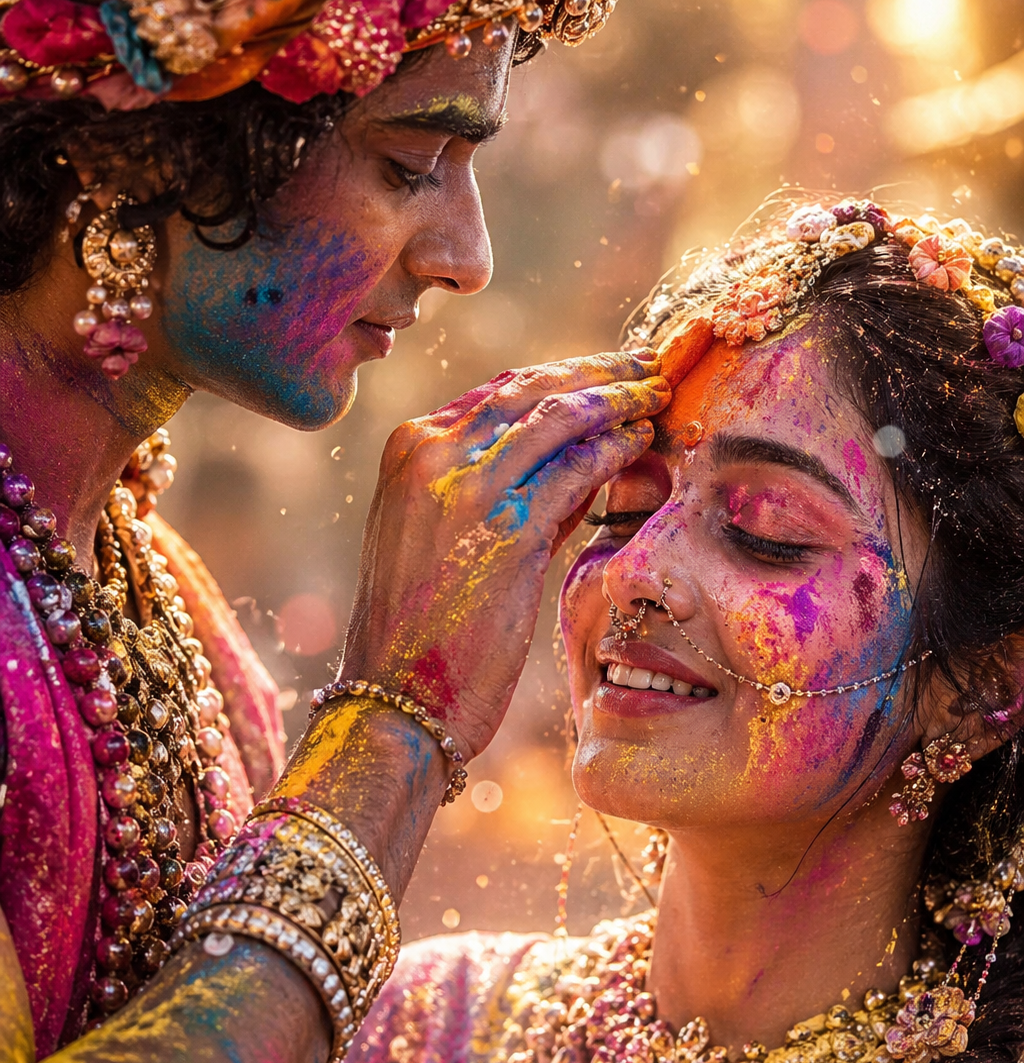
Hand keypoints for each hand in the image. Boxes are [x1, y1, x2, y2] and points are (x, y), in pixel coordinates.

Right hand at [341, 349, 668, 759]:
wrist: (397, 697)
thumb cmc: (425, 630)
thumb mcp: (444, 537)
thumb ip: (502, 490)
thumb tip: (579, 458)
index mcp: (409, 449)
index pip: (500, 392)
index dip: (563, 376)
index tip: (609, 371)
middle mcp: (432, 455)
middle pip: (532, 389)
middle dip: (599, 371)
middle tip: (648, 365)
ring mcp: (467, 488)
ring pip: (560, 416)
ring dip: (620, 398)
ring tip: (659, 393)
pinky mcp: (507, 530)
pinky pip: (577, 469)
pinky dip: (616, 447)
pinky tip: (643, 441)